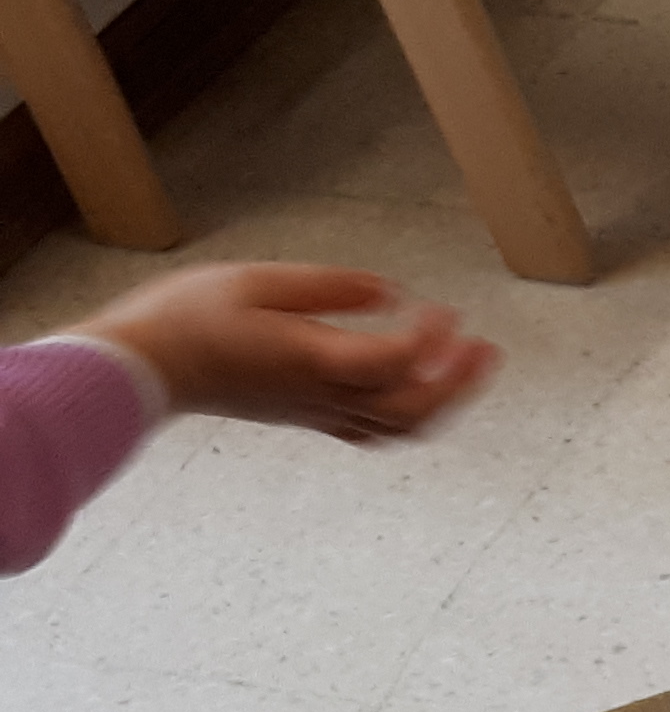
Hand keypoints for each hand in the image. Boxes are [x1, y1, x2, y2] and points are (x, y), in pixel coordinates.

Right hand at [85, 262, 495, 443]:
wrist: (140, 369)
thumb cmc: (188, 318)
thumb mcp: (257, 282)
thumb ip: (329, 289)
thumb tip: (390, 293)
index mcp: (313, 360)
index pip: (396, 362)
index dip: (431, 338)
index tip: (444, 308)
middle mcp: (322, 396)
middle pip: (414, 411)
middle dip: (460, 383)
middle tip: (488, 348)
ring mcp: (314, 412)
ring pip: (399, 428)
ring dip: (443, 401)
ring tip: (466, 367)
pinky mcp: (304, 417)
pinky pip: (372, 430)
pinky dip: (408, 414)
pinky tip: (414, 386)